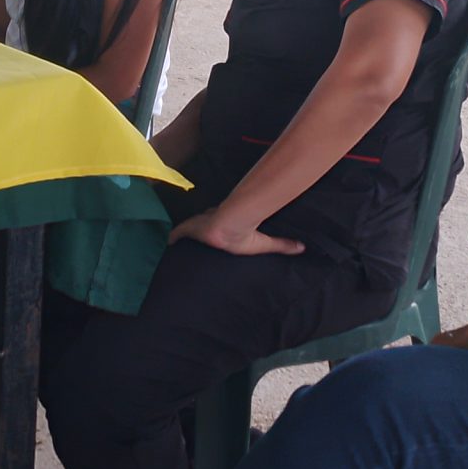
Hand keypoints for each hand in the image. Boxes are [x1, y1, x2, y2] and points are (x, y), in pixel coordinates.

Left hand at [168, 211, 303, 256]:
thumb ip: (281, 244)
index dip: (212, 224)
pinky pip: (176, 235)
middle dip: (196, 229)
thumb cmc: (245, 233)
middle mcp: (210, 221)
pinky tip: (165, 244)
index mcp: (224, 224)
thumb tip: (302, 247)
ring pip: (187, 229)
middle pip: (200, 223)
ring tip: (174, 244)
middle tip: (191, 237)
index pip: (217, 221)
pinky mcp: (190, 229)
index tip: (211, 230)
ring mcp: (198, 225)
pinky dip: (171, 239)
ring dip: (182, 235)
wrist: (232, 224)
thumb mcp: (263, 242)